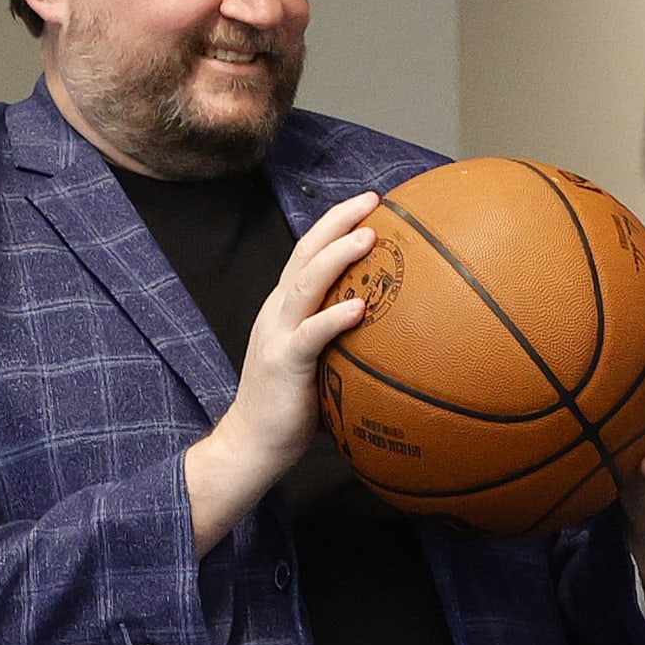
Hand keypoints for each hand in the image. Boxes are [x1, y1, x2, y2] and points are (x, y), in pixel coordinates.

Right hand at [185, 191, 380, 554]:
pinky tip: (360, 306)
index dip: (335, 224)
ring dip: (337, 258)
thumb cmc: (291, 406)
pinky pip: (310, 335)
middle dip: (338, 222)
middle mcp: (277, 311)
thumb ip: (341, 337)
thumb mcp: (317, 360)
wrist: (252, 443)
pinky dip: (334, 317)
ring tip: (368, 237)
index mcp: (285, 307)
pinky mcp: (282, 363)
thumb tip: (392, 326)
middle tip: (372, 201)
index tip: (370, 204)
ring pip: (305, 283)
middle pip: (305, 253)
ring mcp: (277, 335)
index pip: (308, 253)